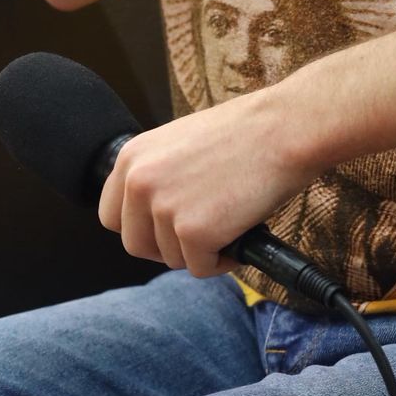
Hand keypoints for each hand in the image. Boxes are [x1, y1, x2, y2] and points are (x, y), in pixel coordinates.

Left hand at [99, 92, 309, 275]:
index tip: (167, 227)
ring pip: (171, 258)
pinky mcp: (193, 232)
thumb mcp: (181, 144)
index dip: (142, 227)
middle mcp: (138, 182)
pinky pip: (201, 267)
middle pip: (136, 245)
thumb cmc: (245, 133)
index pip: (111, 216)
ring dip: (201, 249)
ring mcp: (163, 208)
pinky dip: (223, 259)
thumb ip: (158, 175)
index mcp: (132, 157)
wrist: (284, 127)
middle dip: (168, 246)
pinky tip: (242, 230)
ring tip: (231, 219)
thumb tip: (153, 216)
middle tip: (203, 231)